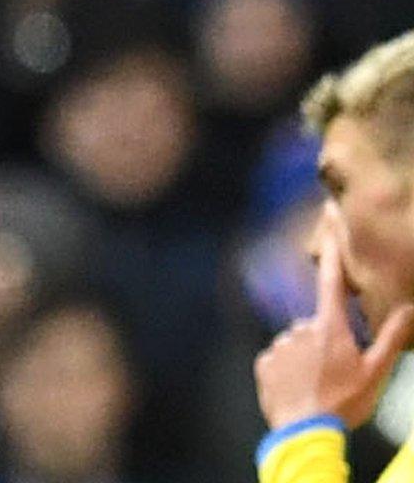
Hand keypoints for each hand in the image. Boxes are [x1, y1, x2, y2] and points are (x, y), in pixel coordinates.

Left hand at [255, 227, 413, 428]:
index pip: (332, 285)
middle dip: (326, 341)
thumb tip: (409, 308)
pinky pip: (278, 360)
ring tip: (319, 384)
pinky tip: (299, 388)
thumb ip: (391, 337)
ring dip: (306, 357)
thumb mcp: (376, 371)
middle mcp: (299, 329)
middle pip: (317, 326)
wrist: (305, 432)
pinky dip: (288, 370)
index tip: (330, 231)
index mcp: (329, 329)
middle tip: (337, 371)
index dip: (332, 258)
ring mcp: (279, 346)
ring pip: (297, 344)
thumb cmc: (345, 402)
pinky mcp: (263, 364)